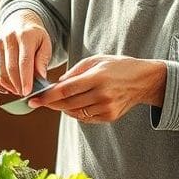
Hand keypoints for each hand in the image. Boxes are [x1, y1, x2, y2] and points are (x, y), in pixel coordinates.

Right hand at [0, 9, 52, 95]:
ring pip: (0, 72)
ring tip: (18, 91)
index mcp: (25, 35)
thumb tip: (40, 77)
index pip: (24, 61)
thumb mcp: (45, 44)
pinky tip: (7, 89)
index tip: (27, 92)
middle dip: (17, 85)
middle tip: (24, 95)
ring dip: (8, 85)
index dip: (26, 79)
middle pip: (10, 68)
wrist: (19, 22)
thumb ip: (43, 60)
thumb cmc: (35, 38)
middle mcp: (9, 38)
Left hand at [35, 55, 166, 122]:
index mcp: (97, 77)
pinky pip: (85, 118)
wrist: (144, 80)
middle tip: (38, 102)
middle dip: (50, 104)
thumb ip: (75, 72)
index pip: (66, 90)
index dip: (47, 97)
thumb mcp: (95, 60)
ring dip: (63, 108)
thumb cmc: (117, 66)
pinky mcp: (109, 117)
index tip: (33, 100)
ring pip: (75, 113)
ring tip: (57, 101)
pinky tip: (74, 105)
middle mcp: (102, 95)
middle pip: (68, 104)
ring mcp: (106, 108)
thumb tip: (57, 84)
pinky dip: (75, 112)